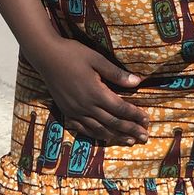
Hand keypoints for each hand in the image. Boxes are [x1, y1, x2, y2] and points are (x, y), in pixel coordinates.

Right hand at [29, 39, 148, 146]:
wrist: (45, 56)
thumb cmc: (72, 54)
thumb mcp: (96, 59)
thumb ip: (116, 73)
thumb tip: (137, 82)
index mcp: (95, 92)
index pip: (121, 108)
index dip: (135, 115)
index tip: (147, 120)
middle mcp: (86, 106)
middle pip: (113, 123)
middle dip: (130, 130)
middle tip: (144, 137)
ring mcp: (74, 111)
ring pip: (99, 129)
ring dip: (116, 136)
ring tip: (129, 141)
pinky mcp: (66, 112)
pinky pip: (82, 129)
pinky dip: (95, 135)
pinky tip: (104, 137)